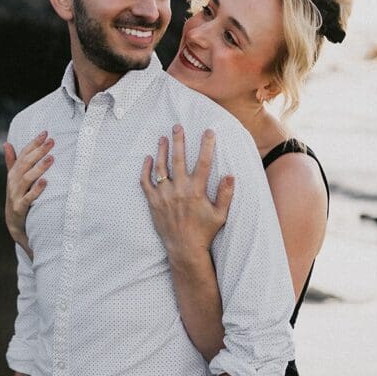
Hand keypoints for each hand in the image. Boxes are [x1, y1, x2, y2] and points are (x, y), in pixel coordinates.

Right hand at [4, 131, 53, 255]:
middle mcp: (13, 182)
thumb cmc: (17, 196)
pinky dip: (36, 190)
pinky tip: (45, 182)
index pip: (24, 155)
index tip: (45, 132)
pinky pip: (28, 198)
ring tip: (51, 158)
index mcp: (13, 173)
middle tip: (52, 141)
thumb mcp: (13, 179)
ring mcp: (16, 195)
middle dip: (39, 151)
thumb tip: (6, 143)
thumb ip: (12, 161)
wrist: (14, 223)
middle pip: (26, 164)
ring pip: (27, 179)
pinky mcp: (20, 208)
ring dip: (39, 168)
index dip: (34, 143)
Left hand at [140, 126, 233, 257]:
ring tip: (162, 138)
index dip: (207, 145)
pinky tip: (147, 158)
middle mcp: (179, 190)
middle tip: (177, 126)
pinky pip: (146, 182)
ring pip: (161, 168)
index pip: (204, 163)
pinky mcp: (153, 202)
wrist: (184, 249)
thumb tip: (231, 175)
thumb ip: (226, 194)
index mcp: (197, 191)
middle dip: (179, 141)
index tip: (208, 131)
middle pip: (178, 159)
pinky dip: (145, 169)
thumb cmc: (204, 231)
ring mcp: (164, 196)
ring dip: (161, 151)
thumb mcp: (220, 215)